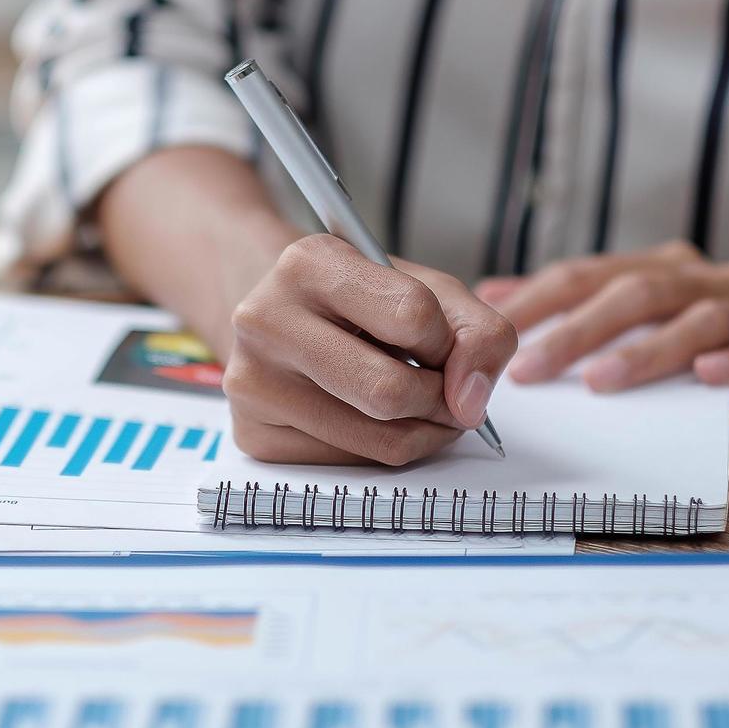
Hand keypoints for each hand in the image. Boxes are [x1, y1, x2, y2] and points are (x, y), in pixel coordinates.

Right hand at [224, 234, 517, 464]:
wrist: (282, 318)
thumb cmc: (360, 303)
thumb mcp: (426, 289)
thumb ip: (477, 332)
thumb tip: (470, 404)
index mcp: (308, 263)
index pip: (412, 315)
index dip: (448, 342)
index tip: (442, 346)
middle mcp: (264, 318)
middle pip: (389, 391)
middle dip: (440, 401)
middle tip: (447, 394)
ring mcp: (250, 381)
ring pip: (378, 439)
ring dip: (422, 432)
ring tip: (417, 405)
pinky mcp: (252, 433)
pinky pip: (351, 464)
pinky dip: (382, 449)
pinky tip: (372, 419)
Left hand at [476, 241, 728, 390]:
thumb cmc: (710, 340)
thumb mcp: (637, 320)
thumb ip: (568, 305)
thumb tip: (491, 294)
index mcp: (664, 268)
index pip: (588, 275)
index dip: (537, 301)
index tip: (492, 335)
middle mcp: (710, 278)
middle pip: (637, 293)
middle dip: (577, 331)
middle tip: (530, 369)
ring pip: (703, 319)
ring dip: (649, 351)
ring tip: (601, 382)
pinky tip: (709, 379)